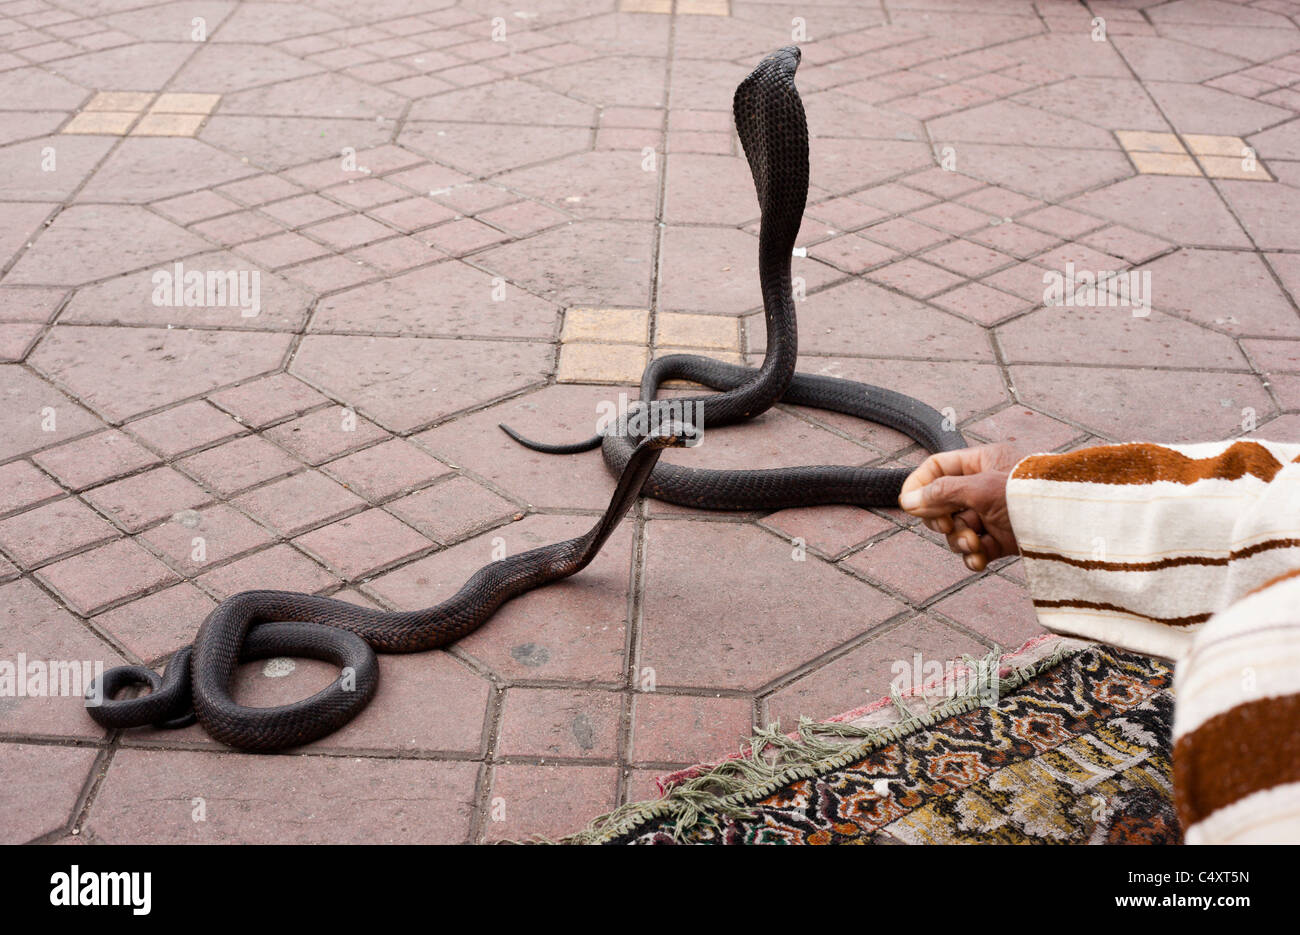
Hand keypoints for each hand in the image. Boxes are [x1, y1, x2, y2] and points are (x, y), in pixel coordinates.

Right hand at [897, 444, 1022, 571]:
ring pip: (957, 529)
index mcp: (981, 462)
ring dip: (960, 540)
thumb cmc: (1029, 495)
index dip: (920, 485)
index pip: (937, 468)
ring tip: (974, 544)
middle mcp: (984, 486)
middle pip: (942, 503)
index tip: (908, 505)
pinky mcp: (1002, 539)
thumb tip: (907, 501)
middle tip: (947, 525)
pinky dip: (973, 556)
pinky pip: (975, 549)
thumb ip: (941, 493)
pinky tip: (979, 560)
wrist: (1072, 524)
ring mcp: (993, 514)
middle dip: (943, 519)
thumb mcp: (980, 488)